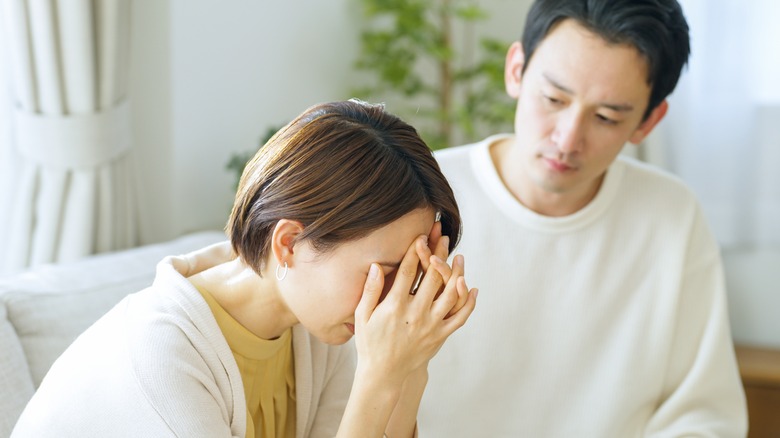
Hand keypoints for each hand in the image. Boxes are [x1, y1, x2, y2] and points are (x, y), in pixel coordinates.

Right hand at [354, 235, 476, 385]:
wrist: (384, 374)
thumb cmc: (370, 342)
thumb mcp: (362, 316)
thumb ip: (370, 290)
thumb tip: (376, 265)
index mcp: (395, 306)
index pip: (410, 271)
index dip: (416, 251)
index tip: (421, 235)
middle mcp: (416, 313)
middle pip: (434, 277)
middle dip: (440, 253)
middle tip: (444, 237)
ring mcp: (431, 325)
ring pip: (452, 294)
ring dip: (458, 273)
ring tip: (460, 257)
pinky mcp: (440, 335)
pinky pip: (460, 317)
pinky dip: (469, 302)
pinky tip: (471, 287)